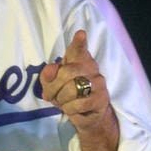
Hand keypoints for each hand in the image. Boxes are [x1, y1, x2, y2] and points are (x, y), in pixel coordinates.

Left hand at [40, 29, 118, 150]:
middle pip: (66, 73)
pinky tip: (74, 109)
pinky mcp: (102, 99)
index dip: (79, 42)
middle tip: (50, 95)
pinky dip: (70, 109)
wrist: (86, 116)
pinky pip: (79, 104)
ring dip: (61, 101)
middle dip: (53, 87)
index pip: (79, 49)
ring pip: (72, 90)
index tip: (80, 34)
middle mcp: (91, 67)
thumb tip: (50, 70)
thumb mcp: (52, 85)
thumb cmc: (67, 94)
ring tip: (64, 103)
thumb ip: (48, 76)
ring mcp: (99, 82)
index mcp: (78, 59)